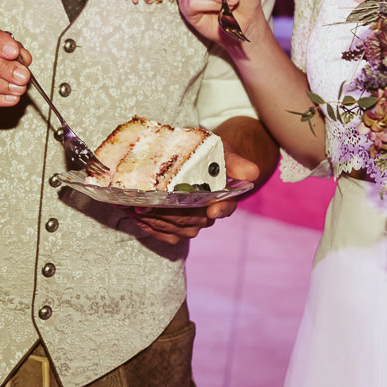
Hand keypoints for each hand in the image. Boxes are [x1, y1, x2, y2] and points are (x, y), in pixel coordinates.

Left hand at [127, 145, 261, 244]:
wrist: (198, 161)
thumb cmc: (212, 156)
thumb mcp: (224, 152)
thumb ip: (236, 162)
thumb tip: (252, 172)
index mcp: (224, 198)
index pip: (225, 208)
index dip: (220, 209)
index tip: (212, 209)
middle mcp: (208, 214)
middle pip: (193, 219)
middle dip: (170, 212)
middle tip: (147, 202)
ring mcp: (191, 223)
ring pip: (176, 228)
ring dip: (154, 219)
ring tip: (134, 205)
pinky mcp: (175, 228)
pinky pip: (164, 234)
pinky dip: (148, 226)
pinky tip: (135, 213)